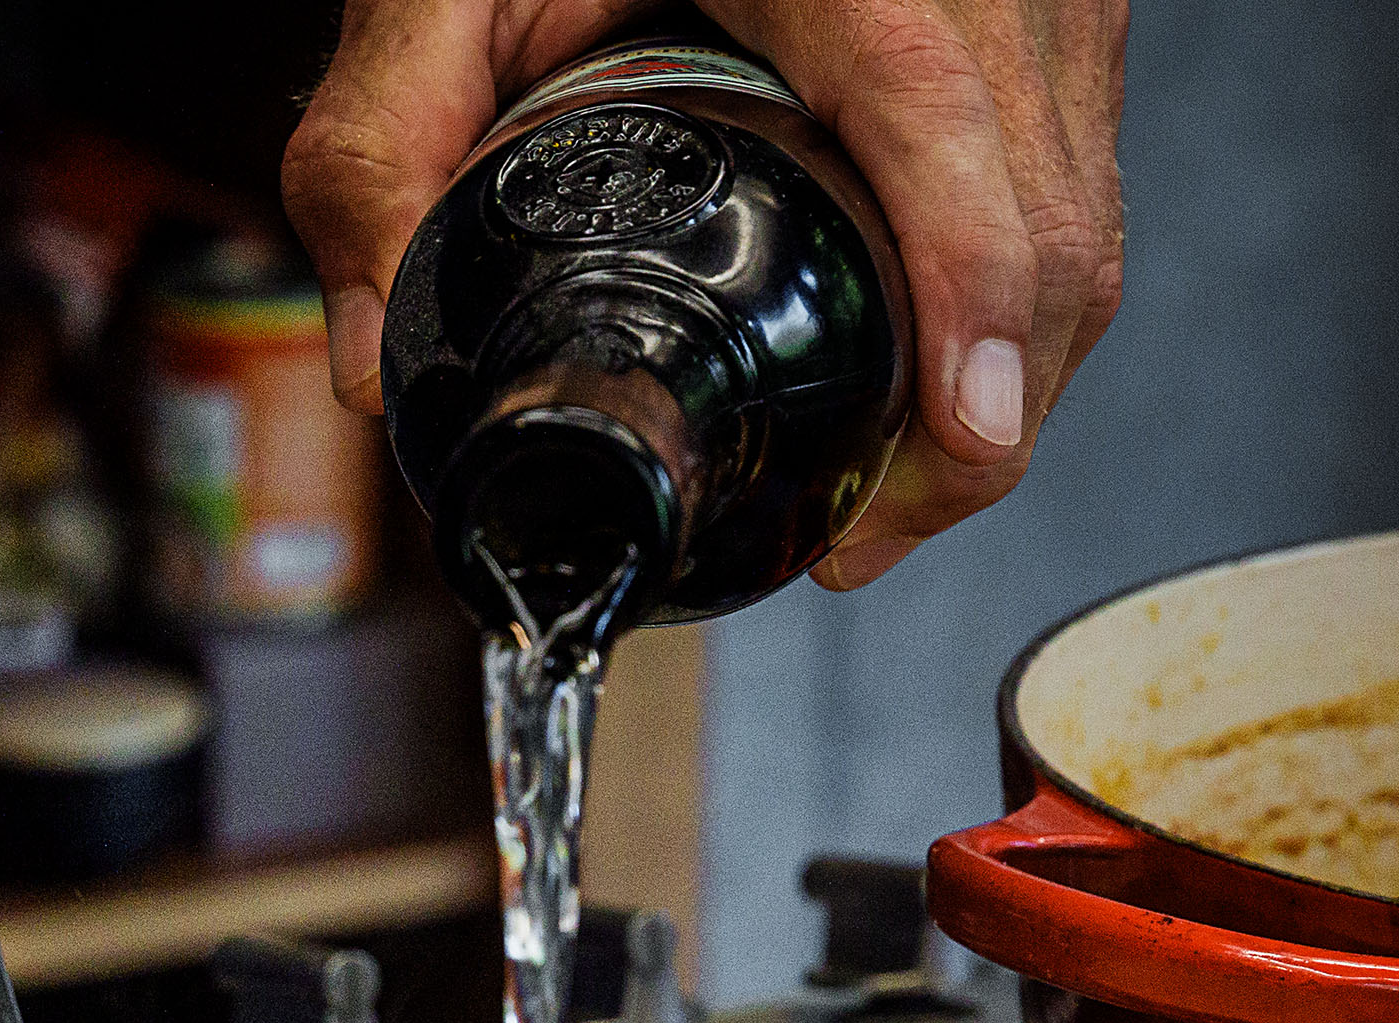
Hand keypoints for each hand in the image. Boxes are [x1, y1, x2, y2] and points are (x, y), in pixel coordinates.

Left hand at [284, 0, 1125, 589]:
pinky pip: (1075, 183)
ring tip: (883, 497)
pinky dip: (1017, 300)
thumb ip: (374, 152)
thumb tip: (371, 363)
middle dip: (980, 411)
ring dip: (1008, 378)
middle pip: (1048, 218)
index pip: (951, 138)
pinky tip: (931, 382)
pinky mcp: (1053, 21)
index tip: (959, 439)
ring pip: (1085, 218)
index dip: (972, 302)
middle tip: (858, 537)